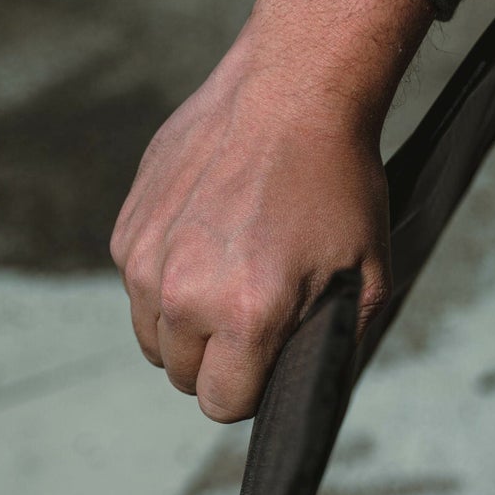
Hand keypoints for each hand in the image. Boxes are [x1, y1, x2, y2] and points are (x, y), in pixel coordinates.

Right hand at [110, 0, 432, 422]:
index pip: (222, 404)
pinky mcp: (127, 230)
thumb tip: (308, 392)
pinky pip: (137, 288)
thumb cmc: (336, 182)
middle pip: (182, 376)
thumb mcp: (367, 276)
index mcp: (245, 315)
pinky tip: (205, 239)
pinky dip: (164, 279)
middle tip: (253, 311)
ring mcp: (146, 260)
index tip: (269, 356)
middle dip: (217, 359)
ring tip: (227, 276)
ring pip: (152, 337)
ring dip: (184, 325)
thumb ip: (334, 347)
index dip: (251, 389)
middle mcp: (182, 294)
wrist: (292, 89)